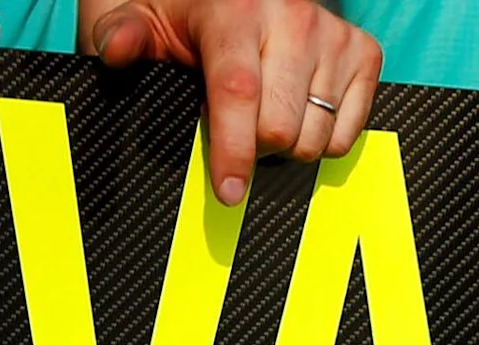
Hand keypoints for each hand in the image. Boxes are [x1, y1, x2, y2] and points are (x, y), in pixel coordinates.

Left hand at [82, 0, 380, 205]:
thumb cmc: (185, 9)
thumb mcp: (138, 12)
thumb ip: (119, 31)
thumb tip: (115, 50)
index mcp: (235, 8)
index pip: (239, 92)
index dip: (232, 150)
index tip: (227, 192)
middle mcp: (293, 17)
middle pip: (282, 128)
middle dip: (253, 148)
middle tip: (232, 131)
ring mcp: (334, 37)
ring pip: (317, 138)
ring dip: (287, 145)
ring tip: (264, 117)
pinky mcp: (364, 52)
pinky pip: (348, 133)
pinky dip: (321, 137)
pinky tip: (297, 111)